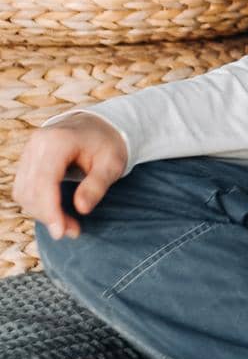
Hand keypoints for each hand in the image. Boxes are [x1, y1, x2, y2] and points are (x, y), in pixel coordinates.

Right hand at [13, 114, 127, 241]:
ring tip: (67, 223)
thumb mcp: (112, 164)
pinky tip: (56, 212)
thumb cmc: (107, 144)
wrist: (98, 125)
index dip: (50, 210)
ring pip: (23, 192)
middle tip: (73, 231)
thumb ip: (96, 185)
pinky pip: (23, 188)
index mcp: (58, 141)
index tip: (62, 233)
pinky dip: (36, 205)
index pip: (45, 181)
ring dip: (41, 213)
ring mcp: (29, 150)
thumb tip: (81, 209)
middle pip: (31, 190)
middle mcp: (38, 143)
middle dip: (49, 216)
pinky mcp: (27, 160)